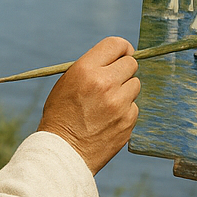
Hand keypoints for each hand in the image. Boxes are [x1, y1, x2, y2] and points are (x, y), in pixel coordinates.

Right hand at [38, 36, 139, 173]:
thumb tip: (116, 59)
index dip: (122, 48)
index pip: (116, 44)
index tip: (123, 54)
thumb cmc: (61, 115)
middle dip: (124, 70)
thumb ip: (91, 68)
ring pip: (135, 85)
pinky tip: (108, 119)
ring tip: (106, 103)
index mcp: (86, 70)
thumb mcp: (67, 83)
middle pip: (131, 64)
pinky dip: (125, 110)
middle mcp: (105, 83)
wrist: (63, 152)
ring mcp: (119, 103)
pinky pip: (134, 107)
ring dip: (125, 90)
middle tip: (113, 80)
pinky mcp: (128, 121)